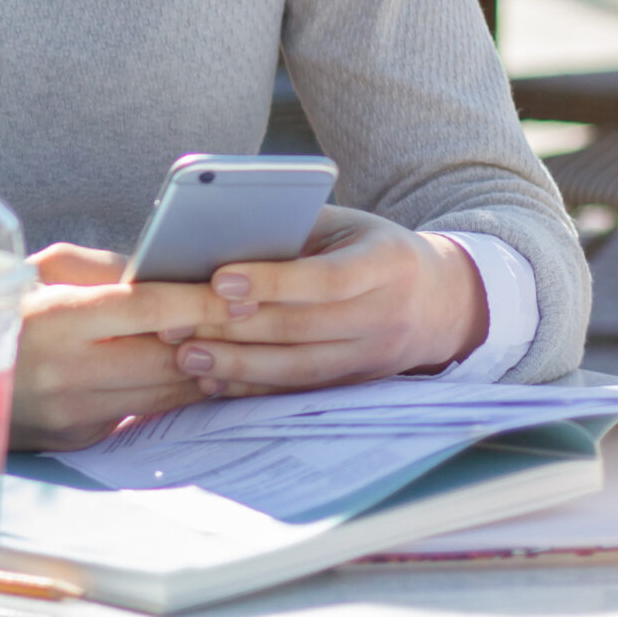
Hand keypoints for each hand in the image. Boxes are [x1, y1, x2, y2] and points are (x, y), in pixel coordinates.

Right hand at [10, 244, 227, 449]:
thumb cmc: (8, 307)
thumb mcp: (44, 269)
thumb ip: (106, 267)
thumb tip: (167, 270)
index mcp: (56, 319)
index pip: (146, 308)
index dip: (200, 302)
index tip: (242, 294)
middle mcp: (67, 372)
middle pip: (167, 358)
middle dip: (217, 339)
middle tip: (256, 321)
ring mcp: (75, 414)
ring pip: (165, 393)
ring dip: (208, 371)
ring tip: (240, 346)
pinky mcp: (82, 440)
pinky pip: (145, 413)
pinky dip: (175, 393)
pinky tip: (199, 373)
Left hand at [159, 207, 488, 397]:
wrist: (438, 300)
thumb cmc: (371, 248)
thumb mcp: (346, 225)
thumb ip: (295, 227)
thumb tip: (221, 234)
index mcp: (388, 263)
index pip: (328, 279)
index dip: (274, 281)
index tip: (220, 279)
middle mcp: (387, 315)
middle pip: (305, 328)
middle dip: (237, 329)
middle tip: (179, 325)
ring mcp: (376, 357)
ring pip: (301, 368)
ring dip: (240, 366)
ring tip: (188, 357)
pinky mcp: (359, 384)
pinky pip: (303, 391)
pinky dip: (257, 389)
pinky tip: (216, 384)